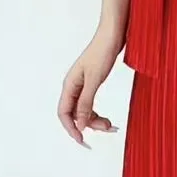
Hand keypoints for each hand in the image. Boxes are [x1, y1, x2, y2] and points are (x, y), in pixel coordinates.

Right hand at [57, 31, 122, 146]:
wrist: (113, 34)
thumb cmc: (102, 52)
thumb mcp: (94, 80)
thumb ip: (85, 102)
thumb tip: (79, 124)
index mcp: (69, 85)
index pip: (64, 113)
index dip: (71, 128)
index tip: (82, 141)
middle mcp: (73, 87)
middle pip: (75, 114)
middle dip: (89, 125)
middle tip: (108, 128)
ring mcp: (82, 85)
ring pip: (84, 111)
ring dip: (95, 121)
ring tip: (112, 125)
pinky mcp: (92, 84)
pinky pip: (90, 105)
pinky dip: (98, 113)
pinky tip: (108, 119)